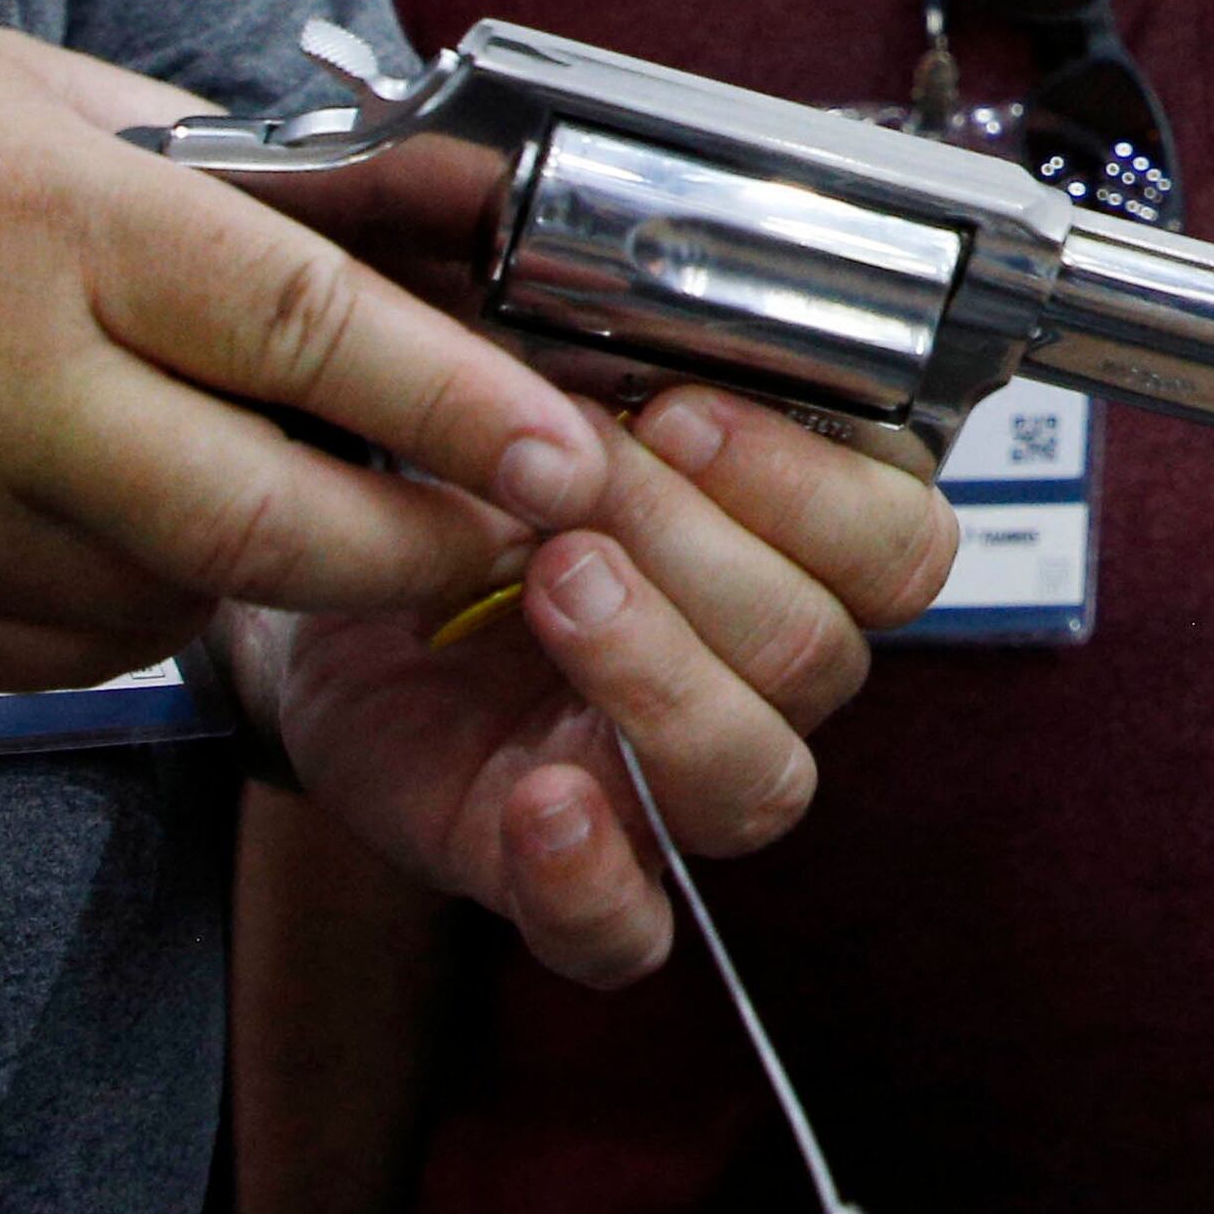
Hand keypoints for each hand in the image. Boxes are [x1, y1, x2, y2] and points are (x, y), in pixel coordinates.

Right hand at [0, 22, 618, 687]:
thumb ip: (172, 152)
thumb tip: (359, 200)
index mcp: (39, 225)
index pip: (306, 329)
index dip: (460, 402)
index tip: (570, 445)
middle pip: (271, 520)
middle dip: (419, 549)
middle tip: (507, 534)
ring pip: (177, 599)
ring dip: (271, 574)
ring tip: (316, 506)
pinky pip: (66, 645)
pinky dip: (136, 606)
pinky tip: (127, 534)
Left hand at [243, 384, 956, 983]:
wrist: (311, 577)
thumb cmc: (450, 470)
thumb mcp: (522, 380)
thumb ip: (596, 347)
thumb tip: (623, 280)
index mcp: (795, 547)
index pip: (902, 544)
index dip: (809, 483)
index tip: (680, 407)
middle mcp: (759, 675)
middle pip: (820, 648)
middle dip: (694, 544)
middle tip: (571, 473)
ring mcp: (668, 785)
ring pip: (754, 776)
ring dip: (658, 670)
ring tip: (551, 583)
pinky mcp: (566, 874)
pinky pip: (630, 933)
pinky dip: (593, 877)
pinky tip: (538, 799)